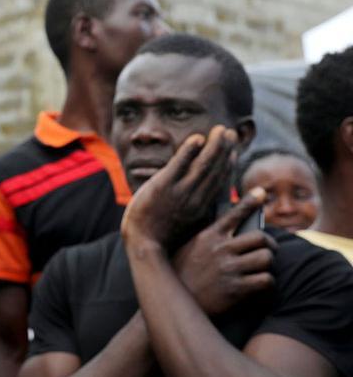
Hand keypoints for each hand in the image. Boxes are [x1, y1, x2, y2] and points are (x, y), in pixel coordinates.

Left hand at [122, 125, 238, 248]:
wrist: (144, 246)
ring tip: (220, 130)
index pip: (220, 182)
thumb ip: (198, 210)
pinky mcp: (162, 186)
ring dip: (214, 146)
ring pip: (202, 164)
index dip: (228, 165)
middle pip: (215, 169)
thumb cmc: (163, 238)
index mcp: (203, 207)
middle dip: (224, 149)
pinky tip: (196, 139)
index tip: (234, 153)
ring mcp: (180, 191)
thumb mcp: (188, 225)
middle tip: (230, 133)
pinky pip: (178, 164)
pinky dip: (189, 151)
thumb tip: (207, 203)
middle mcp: (196, 198)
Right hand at [174, 188, 275, 314]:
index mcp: (208, 237)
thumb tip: (230, 229)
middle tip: (267, 250)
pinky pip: (266, 280)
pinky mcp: (236, 289)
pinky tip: (260, 284)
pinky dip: (267, 282)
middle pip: (261, 238)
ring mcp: (229, 269)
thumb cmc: (180, 275)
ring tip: (262, 269)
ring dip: (268, 265)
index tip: (262, 193)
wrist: (173, 303)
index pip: (234, 214)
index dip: (250, 201)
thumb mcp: (188, 249)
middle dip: (269, 245)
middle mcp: (220, 250)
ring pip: (266, 258)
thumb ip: (208, 238)